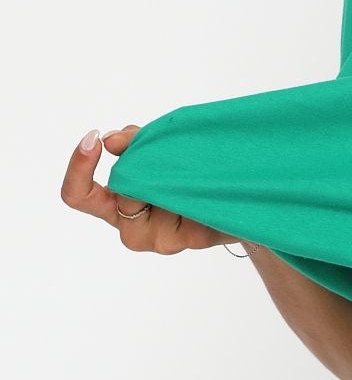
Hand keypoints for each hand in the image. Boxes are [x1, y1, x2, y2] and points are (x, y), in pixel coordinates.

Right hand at [61, 126, 238, 253]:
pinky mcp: (191, 239)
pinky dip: (187, 181)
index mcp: (116, 206)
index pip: (78, 195)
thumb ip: (133, 143)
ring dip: (168, 167)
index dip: (78, 167)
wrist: (243, 197)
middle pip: (119, 186)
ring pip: (150, 190)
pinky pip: (181, 201)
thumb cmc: (193, 171)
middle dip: (140, 158)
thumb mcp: (159, 147)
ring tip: (194, 168)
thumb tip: (110, 141)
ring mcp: (161, 240)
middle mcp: (134, 230)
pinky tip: (202, 178)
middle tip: (163, 147)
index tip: (94, 139)